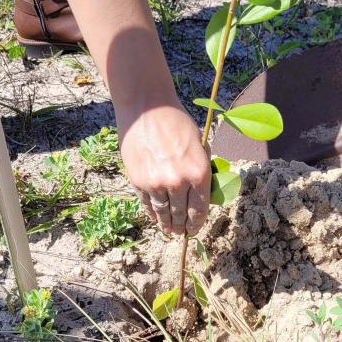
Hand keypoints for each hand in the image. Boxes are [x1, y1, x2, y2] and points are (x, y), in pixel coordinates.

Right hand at [116, 97, 210, 234]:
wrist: (146, 108)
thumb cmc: (176, 122)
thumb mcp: (199, 144)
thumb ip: (202, 168)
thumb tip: (204, 191)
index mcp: (199, 173)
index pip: (200, 209)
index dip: (197, 223)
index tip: (195, 229)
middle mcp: (178, 182)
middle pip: (181, 214)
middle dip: (182, 226)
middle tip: (181, 233)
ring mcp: (156, 183)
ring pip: (163, 212)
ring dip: (166, 224)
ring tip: (168, 230)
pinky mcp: (138, 181)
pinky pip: (146, 204)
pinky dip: (152, 213)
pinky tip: (155, 218)